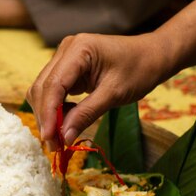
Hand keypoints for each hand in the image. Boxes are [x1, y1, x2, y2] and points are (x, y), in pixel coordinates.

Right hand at [26, 33, 171, 148]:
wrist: (152, 56)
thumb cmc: (140, 69)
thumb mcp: (115, 94)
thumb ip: (86, 114)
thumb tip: (64, 137)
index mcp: (78, 49)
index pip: (53, 84)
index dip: (48, 113)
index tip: (49, 138)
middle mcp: (65, 50)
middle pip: (42, 88)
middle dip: (46, 118)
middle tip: (54, 145)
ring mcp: (63, 58)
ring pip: (42, 91)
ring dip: (47, 116)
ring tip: (59, 138)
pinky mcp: (65, 69)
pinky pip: (51, 92)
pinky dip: (54, 110)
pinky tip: (66, 121)